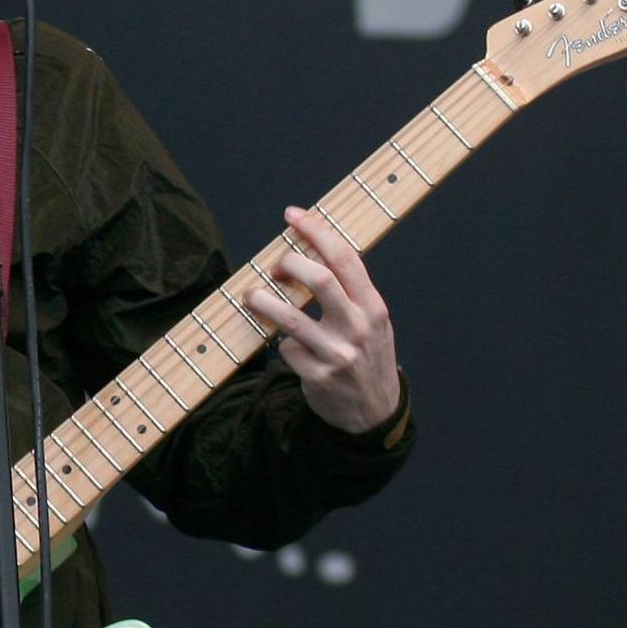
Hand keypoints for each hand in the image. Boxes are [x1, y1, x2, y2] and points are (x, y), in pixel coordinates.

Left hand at [241, 205, 401, 434]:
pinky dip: (280, 343)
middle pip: (318, 279)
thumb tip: (309, 251)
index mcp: (373, 306)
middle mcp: (358, 327)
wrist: (375, 412)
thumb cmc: (367, 356)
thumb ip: (350, 291)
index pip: (344, 258)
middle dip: (288, 264)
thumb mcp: (372, 322)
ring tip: (252, 296)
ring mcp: (337, 354)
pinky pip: (285, 349)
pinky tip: (285, 346)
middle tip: (274, 267)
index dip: (316, 231)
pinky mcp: (317, 377)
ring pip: (289, 317)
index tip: (293, 215)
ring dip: (263, 301)